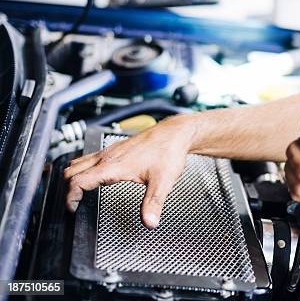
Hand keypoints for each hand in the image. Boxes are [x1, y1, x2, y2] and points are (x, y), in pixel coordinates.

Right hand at [64, 114, 194, 228]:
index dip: (70, 197)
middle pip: (72, 171)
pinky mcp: (115, 149)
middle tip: (73, 204)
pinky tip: (95, 177)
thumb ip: (154, 203)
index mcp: (113, 166)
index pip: (78, 180)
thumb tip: (150, 222)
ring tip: (79, 193)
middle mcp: (107, 157)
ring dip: (74, 177)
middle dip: (67, 188)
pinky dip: (84, 169)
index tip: (72, 208)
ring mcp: (110, 151)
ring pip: (79, 162)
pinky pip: (90, 158)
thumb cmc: (168, 152)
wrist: (175, 133)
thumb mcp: (163, 182)